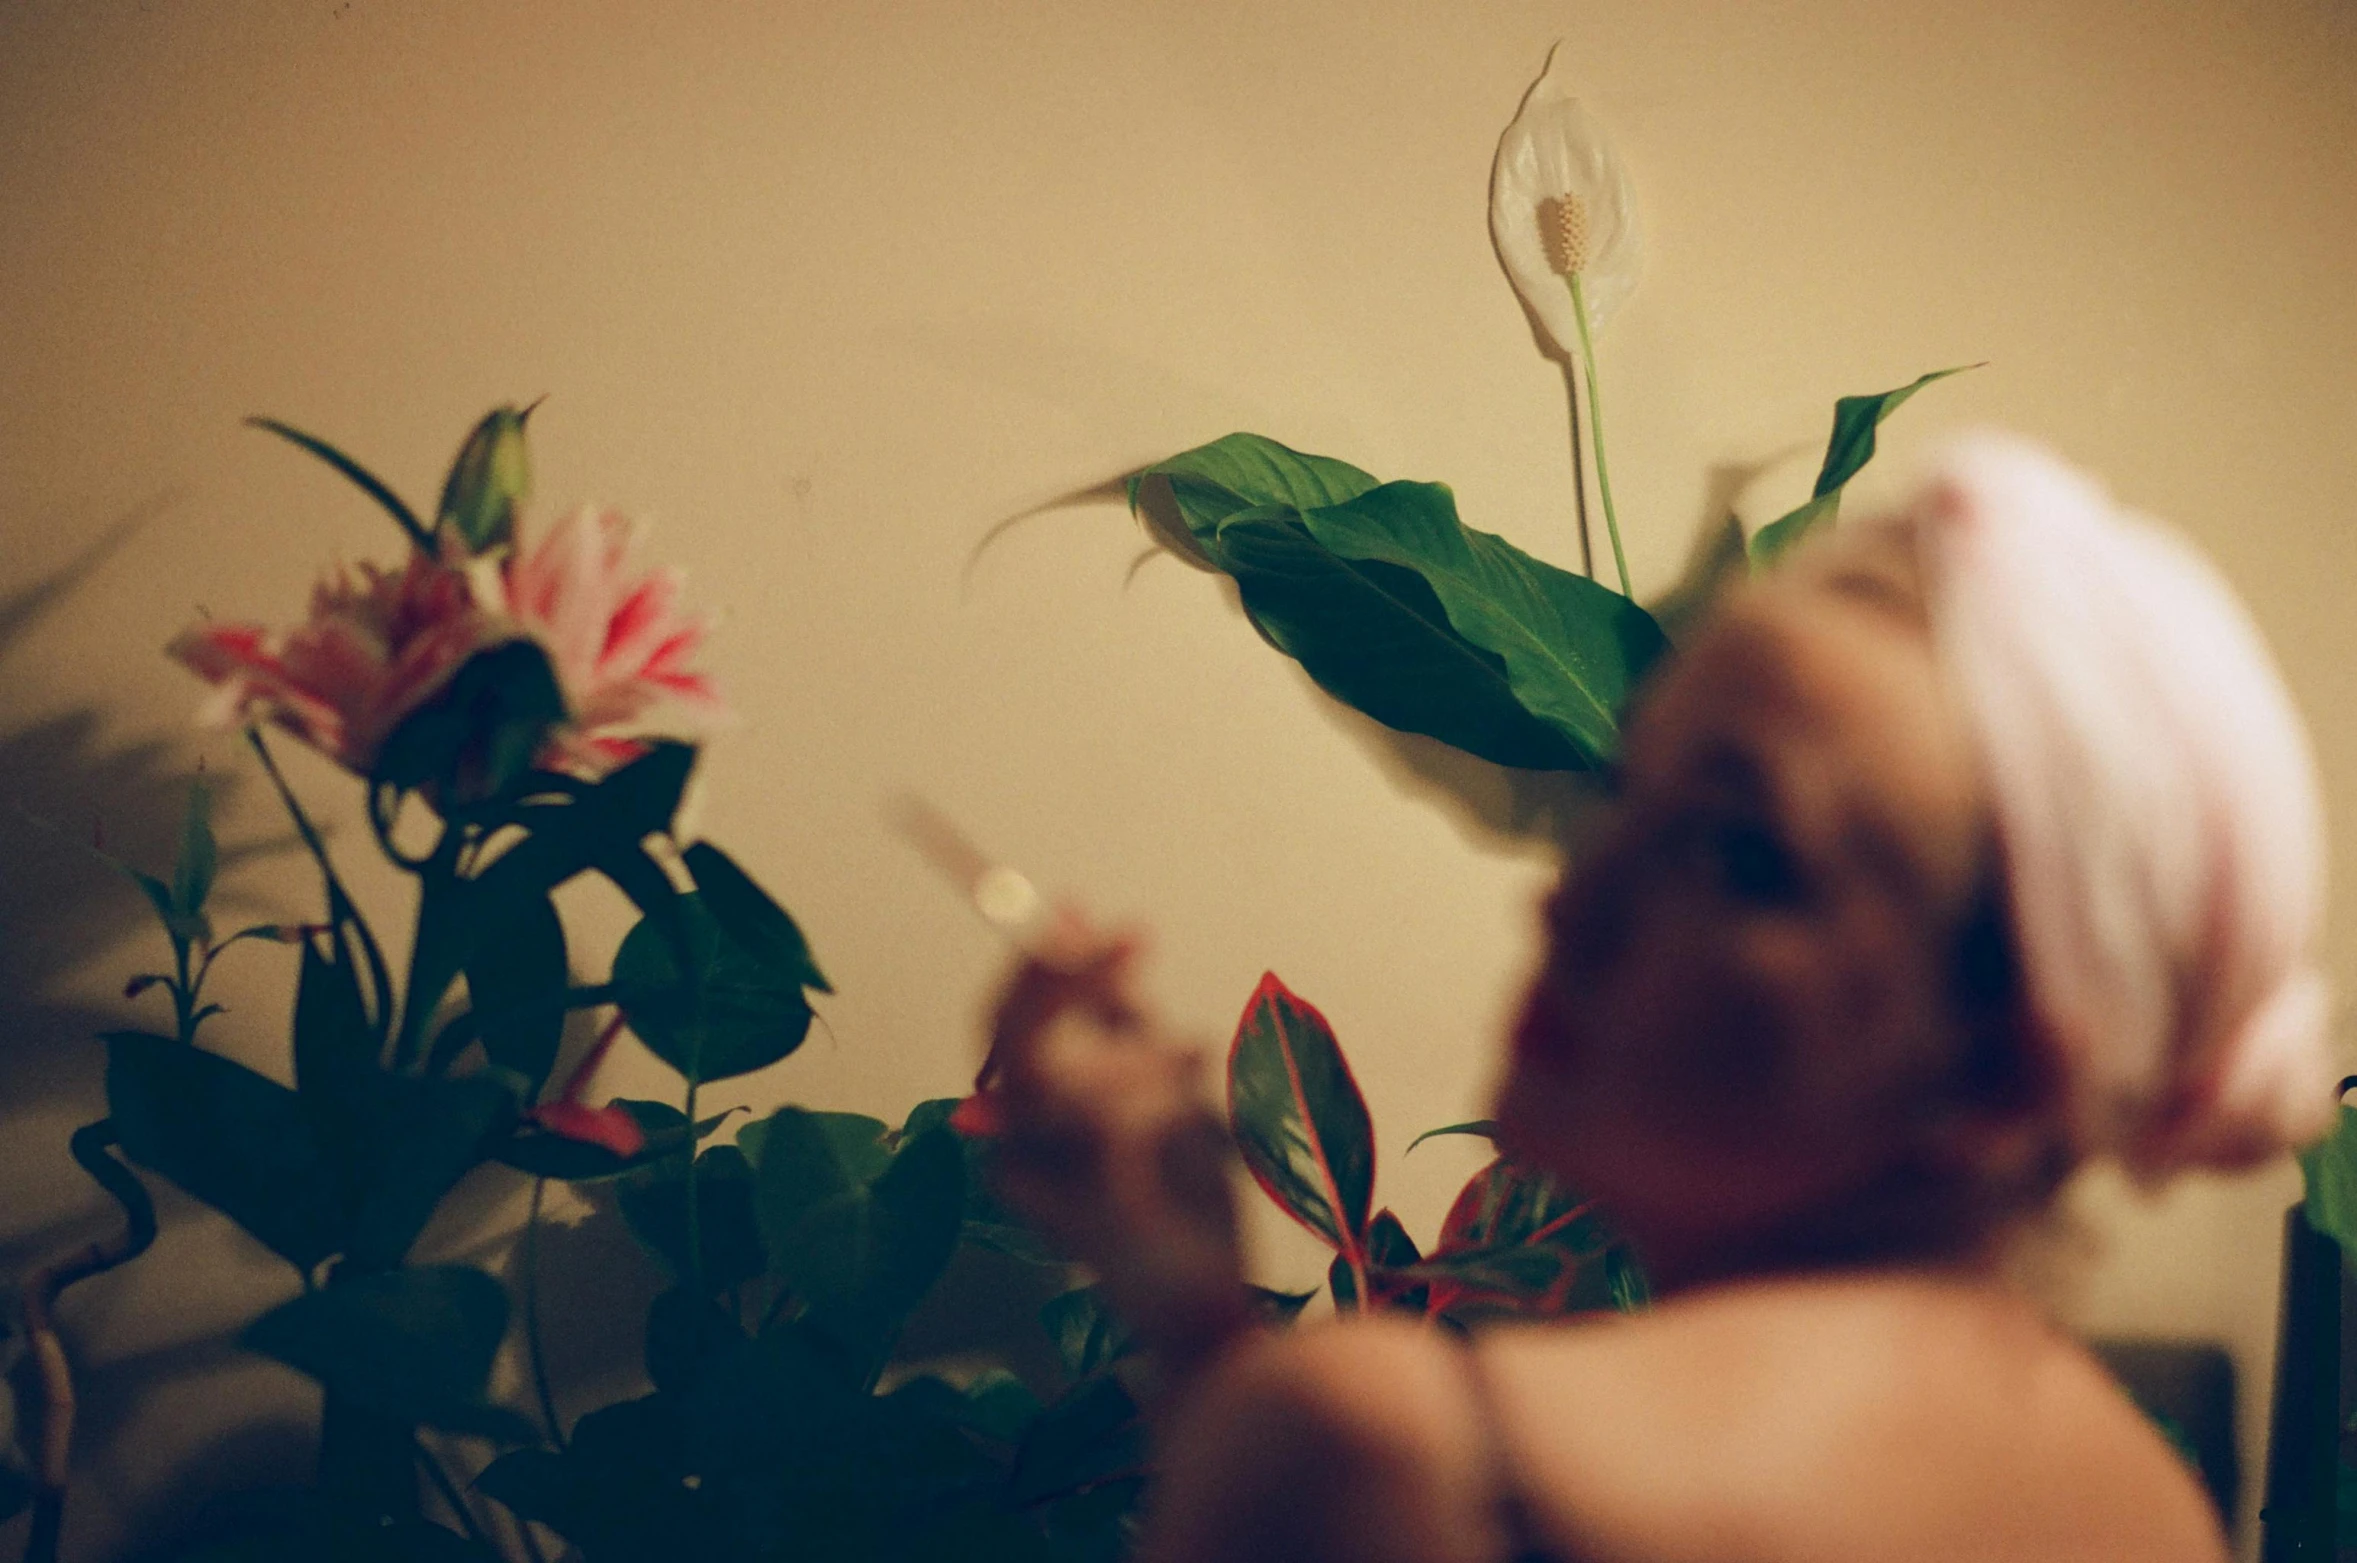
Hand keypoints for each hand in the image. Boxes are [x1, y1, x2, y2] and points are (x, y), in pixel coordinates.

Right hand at [971, 913, 1248, 1368]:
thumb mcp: (1153, 1084)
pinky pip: (1130, 1129)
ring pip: (1080, 1077)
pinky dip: (1174, 1114)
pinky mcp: (1098, 1217)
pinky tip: (1197, 1134)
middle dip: (1079, 978)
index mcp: (1028, 1119)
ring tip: (1192, 1079)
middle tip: (1137, 939)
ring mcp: (1051, 1190)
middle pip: (1021, 1038)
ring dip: (1149, 1061)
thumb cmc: (1178, 1198)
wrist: (1206, 1304)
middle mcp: (1021, 1154)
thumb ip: (1116, 1016)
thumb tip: (1085, 928)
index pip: (1002, 1023)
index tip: (1078, 909)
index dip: (1037, 962)